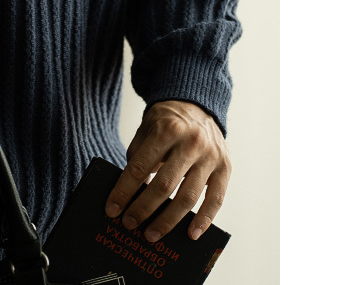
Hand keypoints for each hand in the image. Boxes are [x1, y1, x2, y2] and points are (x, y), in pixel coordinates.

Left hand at [105, 100, 230, 242]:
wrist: (197, 104)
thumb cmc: (167, 120)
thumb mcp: (147, 128)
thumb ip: (138, 155)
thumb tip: (126, 191)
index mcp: (167, 129)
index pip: (140, 167)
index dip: (124, 191)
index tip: (112, 209)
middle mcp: (191, 142)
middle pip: (164, 185)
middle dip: (143, 209)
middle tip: (129, 224)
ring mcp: (210, 156)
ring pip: (188, 197)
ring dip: (168, 221)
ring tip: (151, 234)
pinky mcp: (225, 167)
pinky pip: (216, 199)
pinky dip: (204, 220)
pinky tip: (191, 234)